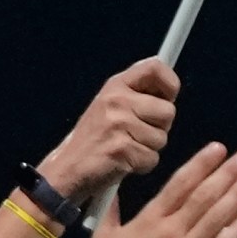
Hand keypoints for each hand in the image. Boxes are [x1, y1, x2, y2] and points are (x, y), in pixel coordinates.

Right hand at [41, 59, 180, 202]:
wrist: (66, 169)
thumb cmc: (94, 139)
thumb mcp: (110, 105)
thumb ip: (138, 95)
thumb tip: (170, 90)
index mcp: (115, 86)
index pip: (155, 68)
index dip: (170, 83)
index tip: (167, 98)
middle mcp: (116, 101)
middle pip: (168, 111)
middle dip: (159, 127)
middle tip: (135, 134)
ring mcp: (118, 124)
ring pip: (162, 138)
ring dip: (148, 148)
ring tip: (125, 148)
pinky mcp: (121, 149)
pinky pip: (152, 158)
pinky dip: (142, 165)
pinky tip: (123, 162)